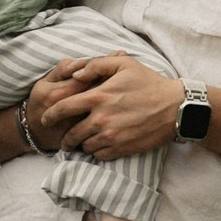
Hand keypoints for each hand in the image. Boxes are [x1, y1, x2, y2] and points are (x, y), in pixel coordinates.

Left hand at [33, 51, 182, 160]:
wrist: (175, 108)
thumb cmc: (149, 83)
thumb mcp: (124, 64)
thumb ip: (96, 65)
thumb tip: (75, 74)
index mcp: (98, 96)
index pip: (63, 108)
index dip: (51, 114)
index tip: (46, 118)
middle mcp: (100, 119)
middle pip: (71, 134)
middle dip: (65, 137)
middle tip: (64, 138)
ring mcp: (110, 136)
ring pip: (85, 146)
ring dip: (82, 144)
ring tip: (83, 142)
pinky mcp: (121, 149)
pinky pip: (99, 156)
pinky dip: (96, 152)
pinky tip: (100, 146)